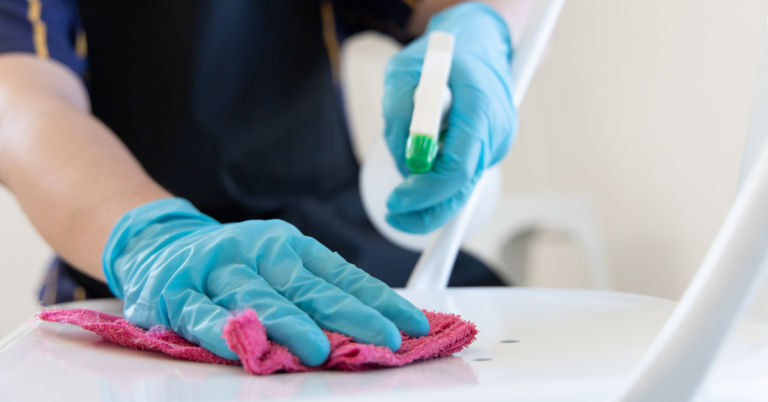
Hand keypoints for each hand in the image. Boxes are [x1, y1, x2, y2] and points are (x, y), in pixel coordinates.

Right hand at [103, 198, 428, 365]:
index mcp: (287, 246)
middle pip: (307, 288)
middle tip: (383, 339)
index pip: (341, 276)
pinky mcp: (175, 291)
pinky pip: (199, 313)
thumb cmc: (232, 261)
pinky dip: (221, 330)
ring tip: (318, 349)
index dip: (378, 301)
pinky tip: (242, 345)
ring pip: (256, 298)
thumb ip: (316, 290)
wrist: (157, 242)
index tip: (412, 325)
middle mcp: (256, 251)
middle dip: (350, 316)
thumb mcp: (278, 263)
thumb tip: (374, 321)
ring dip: (289, 323)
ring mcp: (215, 269)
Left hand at [383, 2, 517, 233]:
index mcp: (480, 107)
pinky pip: (462, 173)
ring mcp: (499, 143)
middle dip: (426, 209)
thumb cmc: (442, 54)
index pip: (457, 168)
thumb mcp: (404, 70)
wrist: (480, 40)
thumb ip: (399, 113)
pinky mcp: (492, 149)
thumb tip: (404, 163)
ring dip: (429, 184)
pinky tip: (428, 150)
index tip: (396, 201)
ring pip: (459, 184)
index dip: (425, 192)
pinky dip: (439, 174)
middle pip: (462, 189)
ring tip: (409, 150)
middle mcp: (497, 131)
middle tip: (393, 214)